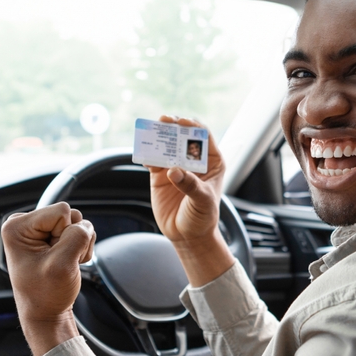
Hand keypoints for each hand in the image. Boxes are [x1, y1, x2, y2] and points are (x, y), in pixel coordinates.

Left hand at [1, 203, 95, 355]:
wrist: (47, 313)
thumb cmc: (45, 295)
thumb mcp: (61, 266)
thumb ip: (76, 238)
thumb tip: (85, 226)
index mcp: (17, 226)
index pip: (61, 211)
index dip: (65, 235)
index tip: (53, 257)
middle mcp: (25, 224)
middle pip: (70, 215)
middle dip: (72, 239)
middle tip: (60, 262)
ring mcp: (39, 231)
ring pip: (77, 223)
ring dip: (78, 245)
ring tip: (64, 264)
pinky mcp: (51, 237)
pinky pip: (78, 232)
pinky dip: (79, 249)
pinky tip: (67, 262)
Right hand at [148, 116, 224, 243]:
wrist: (187, 235)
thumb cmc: (202, 217)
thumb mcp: (202, 201)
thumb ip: (191, 185)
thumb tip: (174, 171)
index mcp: (211, 162)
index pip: (203, 137)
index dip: (193, 125)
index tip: (182, 122)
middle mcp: (193, 160)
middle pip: (183, 136)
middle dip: (174, 125)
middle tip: (164, 120)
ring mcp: (176, 166)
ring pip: (166, 145)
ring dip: (158, 136)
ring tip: (151, 130)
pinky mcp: (160, 175)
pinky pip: (152, 159)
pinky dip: (147, 154)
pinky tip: (144, 152)